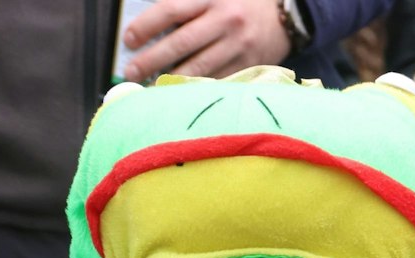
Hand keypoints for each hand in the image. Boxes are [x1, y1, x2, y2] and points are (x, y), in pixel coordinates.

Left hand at [123, 0, 289, 81]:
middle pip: (181, 43)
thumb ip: (185, 3)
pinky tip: (179, 92)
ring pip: (198, 66)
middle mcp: (225, 20)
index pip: (170, 10)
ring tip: (151, 85)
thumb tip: (150, 23)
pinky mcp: (249, 65)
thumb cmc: (240, 3)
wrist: (285, 16)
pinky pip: (218, 79)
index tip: (129, 40)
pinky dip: (196, 87)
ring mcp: (238, 45)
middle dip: (152, 59)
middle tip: (132, 71)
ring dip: (170, 78)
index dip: (146, 26)